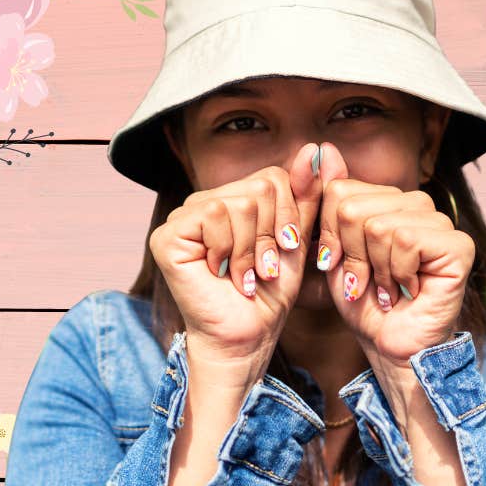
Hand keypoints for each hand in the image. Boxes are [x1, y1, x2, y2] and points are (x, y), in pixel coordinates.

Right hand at [148, 143, 322, 364]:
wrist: (247, 337)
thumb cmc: (270, 293)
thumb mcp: (295, 240)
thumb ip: (305, 195)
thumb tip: (317, 149)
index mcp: (233, 199)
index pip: (274, 176)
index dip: (289, 216)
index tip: (284, 251)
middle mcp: (205, 201)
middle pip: (261, 186)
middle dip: (273, 234)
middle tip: (264, 268)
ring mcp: (184, 215)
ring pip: (242, 201)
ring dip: (253, 248)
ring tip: (247, 275)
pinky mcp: (168, 233)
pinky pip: (215, 212)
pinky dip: (231, 250)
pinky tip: (224, 275)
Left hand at [314, 142, 474, 364]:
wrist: (390, 346)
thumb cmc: (363, 302)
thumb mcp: (333, 250)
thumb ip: (326, 202)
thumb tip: (322, 149)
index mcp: (387, 200)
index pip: (339, 190)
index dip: (330, 236)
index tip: (340, 266)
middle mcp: (416, 204)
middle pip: (354, 207)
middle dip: (350, 255)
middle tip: (366, 282)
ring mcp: (440, 222)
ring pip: (379, 225)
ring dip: (374, 269)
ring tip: (387, 287)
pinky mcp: (459, 244)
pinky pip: (406, 239)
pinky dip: (397, 273)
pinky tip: (408, 289)